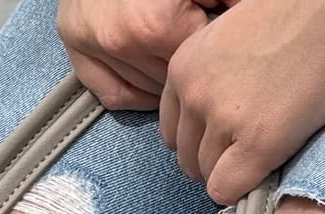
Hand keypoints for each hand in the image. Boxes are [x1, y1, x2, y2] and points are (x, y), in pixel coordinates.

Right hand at [57, 0, 214, 111]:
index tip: (211, 25)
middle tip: (192, 32)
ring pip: (149, 89)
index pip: (199, 56)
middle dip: (188, 57)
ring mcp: (96, 50)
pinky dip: (139, 94)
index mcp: (157, 24)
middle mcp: (122, 44)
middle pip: (174, 76)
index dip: (211, 41)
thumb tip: (246, 18)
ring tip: (175, 49)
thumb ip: (226, 0)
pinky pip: (115, 94)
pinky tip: (156, 84)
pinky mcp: (78, 50)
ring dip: (167, 77)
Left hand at [159, 0, 324, 202]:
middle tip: (255, 143)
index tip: (231, 133)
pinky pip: (227, 190)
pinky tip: (272, 164)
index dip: (203, 138)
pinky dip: (246, 187)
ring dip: (236, 172)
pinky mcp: (257, 143)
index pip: (173, 131)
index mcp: (185, 65)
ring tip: (271, 144)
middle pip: (188, 159)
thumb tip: (216, 116)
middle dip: (218, 159)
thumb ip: (214, 73)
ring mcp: (224, 120)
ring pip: (208, 178)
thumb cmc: (303, 11)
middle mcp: (195, 93)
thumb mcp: (234, 35)